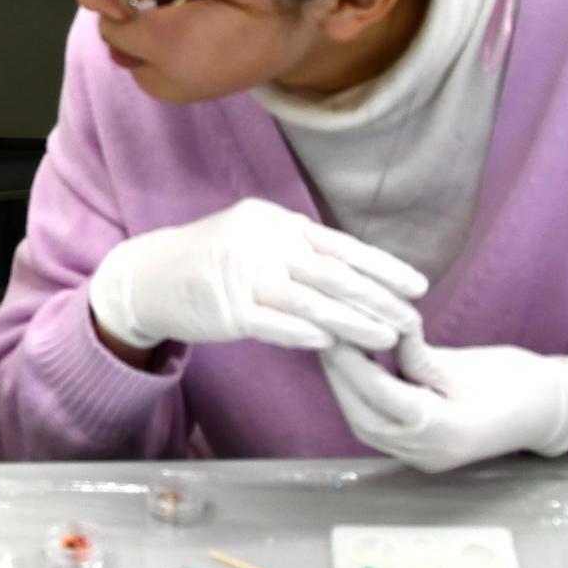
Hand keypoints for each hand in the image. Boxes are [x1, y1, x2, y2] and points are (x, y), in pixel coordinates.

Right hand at [88, 198, 427, 353]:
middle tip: (411, 319)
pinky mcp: (225, 309)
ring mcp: (242, 274)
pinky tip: (332, 345)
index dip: (382, 267)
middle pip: (332, 274)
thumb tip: (354, 269)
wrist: (150, 276)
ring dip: (352, 323)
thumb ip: (298, 248)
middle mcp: (261, 242)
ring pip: (309, 301)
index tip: (417, 286)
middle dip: (377, 299)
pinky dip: (303, 334)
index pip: (339, 245)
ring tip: (386, 339)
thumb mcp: (255, 236)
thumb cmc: (211, 260)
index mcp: (275, 221)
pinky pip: (272, 323)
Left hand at [320, 336, 567, 472]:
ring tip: (334, 347)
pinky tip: (355, 365)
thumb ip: (420, 356)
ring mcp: (422, 456)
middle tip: (323, 335)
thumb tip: (380, 332)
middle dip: (339, 376)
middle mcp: (427, 452)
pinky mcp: (419, 448)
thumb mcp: (468, 365)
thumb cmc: (519, 383)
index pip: (382, 396)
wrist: (551, 413)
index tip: (332, 330)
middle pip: (363, 416)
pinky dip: (361, 396)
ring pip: (364, 424)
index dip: (352, 363)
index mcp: (445, 431)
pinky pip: (377, 425)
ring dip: (345, 386)